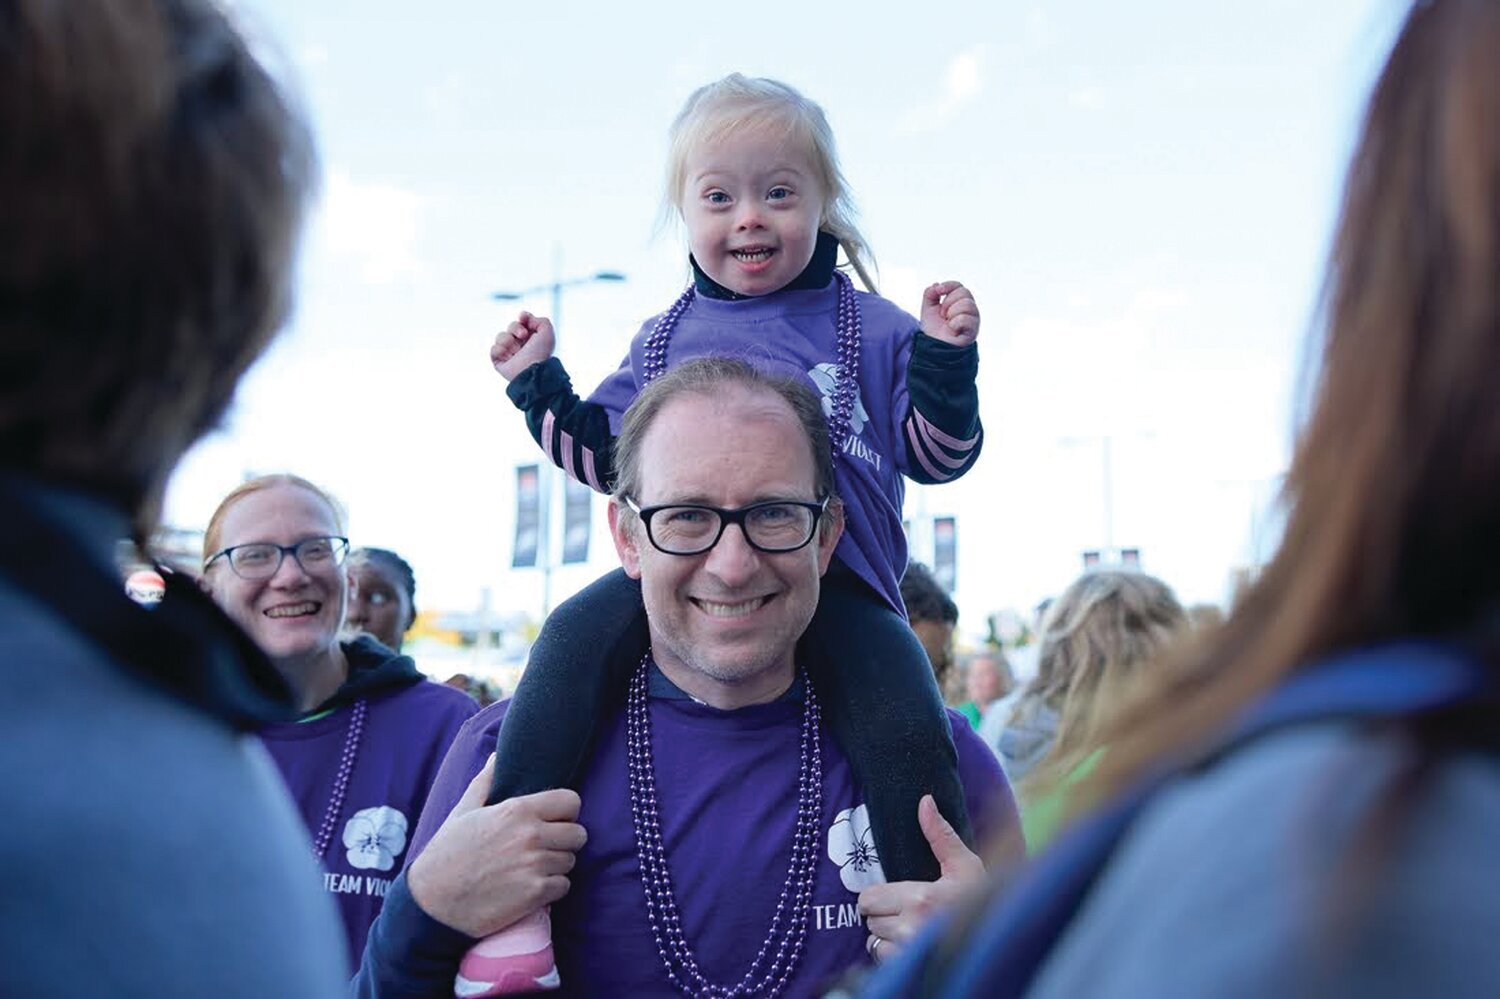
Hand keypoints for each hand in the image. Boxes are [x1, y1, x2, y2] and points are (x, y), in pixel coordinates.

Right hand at [406, 754, 586, 937]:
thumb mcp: (463, 812)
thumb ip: (485, 782)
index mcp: (517, 810)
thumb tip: (496, 757)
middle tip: (545, 847)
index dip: (566, 812)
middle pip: (578, 834)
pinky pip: (563, 886)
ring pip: (570, 861)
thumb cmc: (447, 854)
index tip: (554, 821)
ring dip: (556, 866)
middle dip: (565, 841)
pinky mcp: (536, 894)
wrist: (432, 904)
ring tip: (533, 868)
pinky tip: (531, 887)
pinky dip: (552, 889)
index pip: (571, 802)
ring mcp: (535, 865)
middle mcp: (531, 835)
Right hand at [490, 311, 556, 381]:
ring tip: (516, 351)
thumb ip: (541, 320)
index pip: (523, 321)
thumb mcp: (547, 332)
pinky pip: (494, 349)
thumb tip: (525, 319)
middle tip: (522, 336)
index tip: (523, 317)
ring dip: (508, 340)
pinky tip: (509, 357)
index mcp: (532, 338)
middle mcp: (521, 344)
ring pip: (500, 336)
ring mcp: (509, 352)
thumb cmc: (541, 353)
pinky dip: (500, 351)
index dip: (523, 317)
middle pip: (511, 326)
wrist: (531, 370)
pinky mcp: (499, 361)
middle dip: (515, 328)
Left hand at [857, 794, 984, 962]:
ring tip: (910, 928)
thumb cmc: (982, 899)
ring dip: (886, 935)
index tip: (895, 895)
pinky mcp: (911, 969)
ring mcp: (911, 953)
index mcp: (921, 898)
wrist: (1000, 937)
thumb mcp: (965, 864)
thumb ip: (940, 834)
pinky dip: (892, 954)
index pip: (869, 897)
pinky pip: (884, 959)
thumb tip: (925, 801)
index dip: (878, 895)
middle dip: (882, 914)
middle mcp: (912, 927)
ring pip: (874, 940)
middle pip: (869, 919)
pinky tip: (912, 945)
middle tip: (904, 910)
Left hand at [919, 281, 979, 346]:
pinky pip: (966, 318)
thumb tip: (936, 284)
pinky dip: (955, 323)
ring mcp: (973, 319)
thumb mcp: (928, 309)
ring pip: (967, 304)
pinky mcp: (974, 330)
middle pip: (964, 292)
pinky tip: (952, 329)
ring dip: (952, 312)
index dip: (949, 285)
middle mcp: (969, 309)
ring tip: (948, 322)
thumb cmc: (934, 330)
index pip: (959, 286)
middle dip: (948, 301)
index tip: (938, 291)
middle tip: (943, 314)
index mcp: (959, 302)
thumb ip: (930, 294)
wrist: (934, 347)